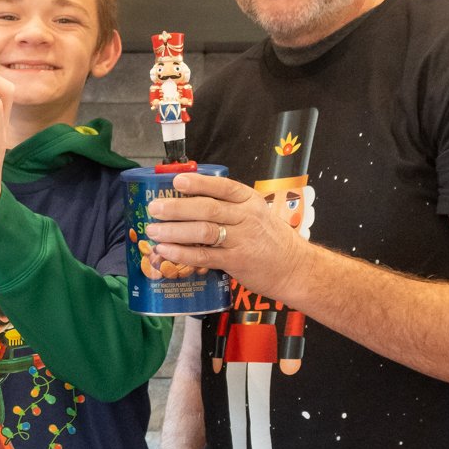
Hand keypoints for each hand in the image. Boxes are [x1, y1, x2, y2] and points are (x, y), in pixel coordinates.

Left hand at [145, 171, 306, 300]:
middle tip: (154, 207)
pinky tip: (166, 250)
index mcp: (250, 201)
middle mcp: (247, 217)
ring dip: (174, 230)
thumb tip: (189, 201)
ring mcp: (242, 240)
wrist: (296, 268)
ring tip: (153, 229)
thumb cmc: (270, 240)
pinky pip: (205, 255)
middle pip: (207, 208)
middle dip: (176, 207)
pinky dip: (182, 253)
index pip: (223, 186)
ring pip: (204, 231)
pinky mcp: (237, 262)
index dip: (198, 183)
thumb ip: (229, 207)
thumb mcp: (256, 214)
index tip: (176, 181)